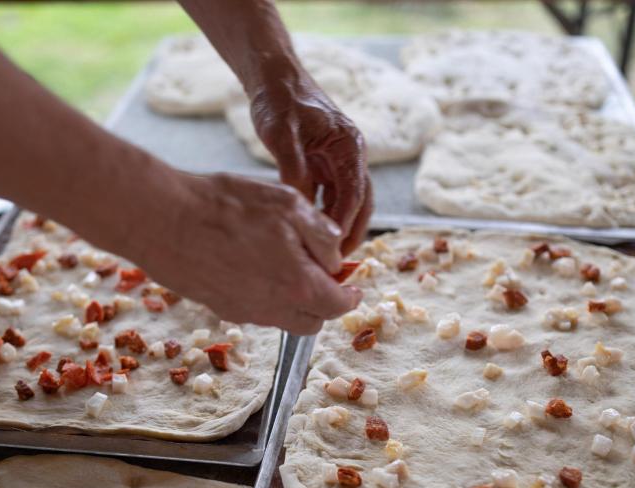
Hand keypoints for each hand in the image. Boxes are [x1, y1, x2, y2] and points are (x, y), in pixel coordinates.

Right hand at [130, 169, 361, 334]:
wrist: (162, 218)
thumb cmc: (226, 206)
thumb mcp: (289, 205)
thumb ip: (322, 236)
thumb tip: (336, 258)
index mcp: (298, 286)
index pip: (338, 305)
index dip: (351, 294)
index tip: (353, 283)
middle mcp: (272, 309)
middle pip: (313, 321)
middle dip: (324, 302)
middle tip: (322, 274)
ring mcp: (243, 312)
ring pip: (283, 318)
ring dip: (294, 299)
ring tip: (286, 265)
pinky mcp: (219, 307)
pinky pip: (255, 310)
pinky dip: (266, 296)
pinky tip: (255, 265)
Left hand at [249, 67, 372, 255]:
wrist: (275, 78)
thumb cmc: (279, 100)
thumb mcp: (281, 134)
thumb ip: (292, 169)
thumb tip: (300, 206)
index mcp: (349, 146)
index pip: (354, 194)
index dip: (344, 224)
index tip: (331, 249)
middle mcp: (351, 155)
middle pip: (360, 203)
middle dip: (350, 233)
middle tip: (333, 262)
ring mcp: (340, 160)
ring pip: (347, 203)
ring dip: (337, 228)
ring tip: (321, 255)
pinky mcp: (325, 165)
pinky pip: (331, 197)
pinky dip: (324, 216)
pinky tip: (309, 234)